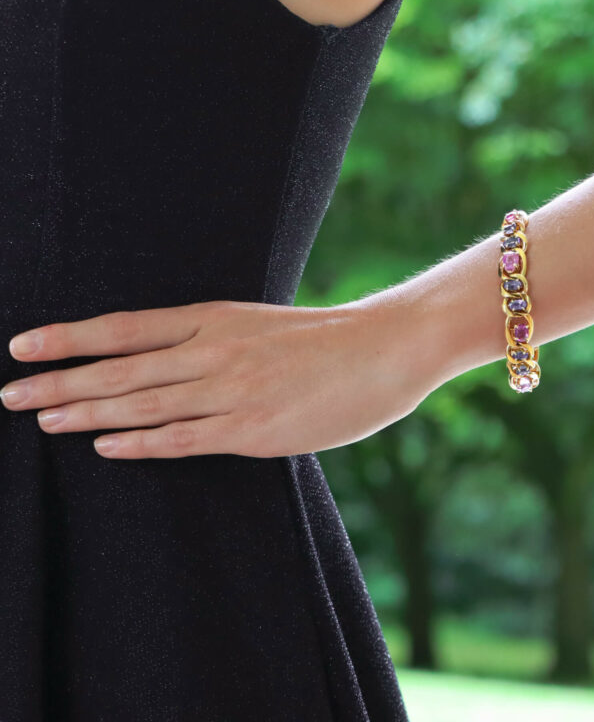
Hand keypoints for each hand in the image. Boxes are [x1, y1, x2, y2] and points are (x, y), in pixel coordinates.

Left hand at [0, 299, 432, 459]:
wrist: (388, 348)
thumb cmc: (330, 339)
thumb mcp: (264, 324)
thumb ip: (218, 342)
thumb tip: (173, 365)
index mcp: (218, 316)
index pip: (127, 326)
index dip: (71, 336)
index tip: (23, 345)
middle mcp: (216, 349)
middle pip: (122, 366)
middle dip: (60, 381)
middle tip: (9, 394)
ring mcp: (233, 390)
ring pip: (144, 402)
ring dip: (86, 412)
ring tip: (39, 419)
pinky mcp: (254, 430)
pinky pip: (185, 438)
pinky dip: (140, 441)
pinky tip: (103, 445)